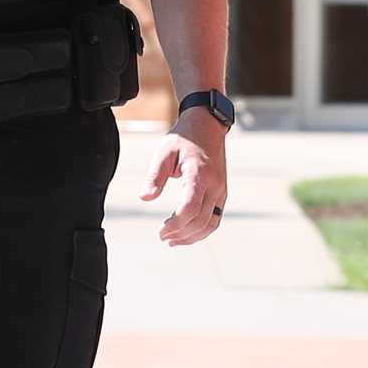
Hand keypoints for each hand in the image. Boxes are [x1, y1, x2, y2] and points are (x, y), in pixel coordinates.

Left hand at [139, 112, 225, 246]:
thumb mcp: (164, 152)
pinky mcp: (222, 193)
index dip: (175, 224)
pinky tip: (187, 233)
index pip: (190, 208)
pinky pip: (215, 218)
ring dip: (193, 237)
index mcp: (199, 174)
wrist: (207, 126)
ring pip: (211, 223)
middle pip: (200, 220)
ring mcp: (221, 190)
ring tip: (173, 241)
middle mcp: (215, 184)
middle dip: (181, 234)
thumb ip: (154, 176)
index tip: (160, 231)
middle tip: (162, 237)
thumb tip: (145, 198)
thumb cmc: (183, 138)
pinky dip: (202, 230)